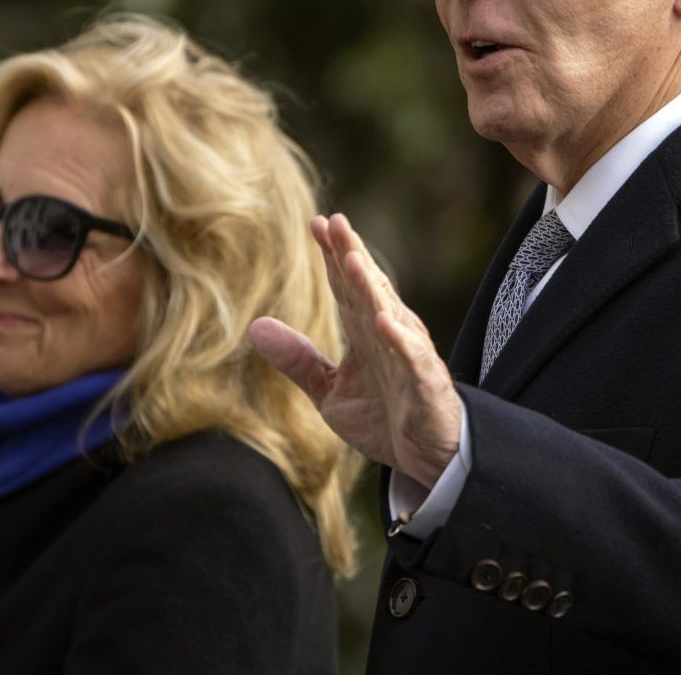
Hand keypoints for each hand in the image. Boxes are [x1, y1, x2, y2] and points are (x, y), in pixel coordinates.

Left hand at [248, 213, 461, 487]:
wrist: (426, 459)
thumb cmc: (384, 418)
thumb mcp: (329, 391)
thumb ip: (297, 360)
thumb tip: (254, 327)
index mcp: (365, 333)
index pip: (346, 286)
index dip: (332, 256)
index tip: (316, 223)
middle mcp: (388, 334)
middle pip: (367, 288)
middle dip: (351, 254)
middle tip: (335, 221)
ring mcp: (408, 355)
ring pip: (387, 313)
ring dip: (371, 286)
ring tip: (352, 258)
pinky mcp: (424, 382)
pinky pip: (411, 357)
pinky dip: (399, 339)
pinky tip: (383, 319)